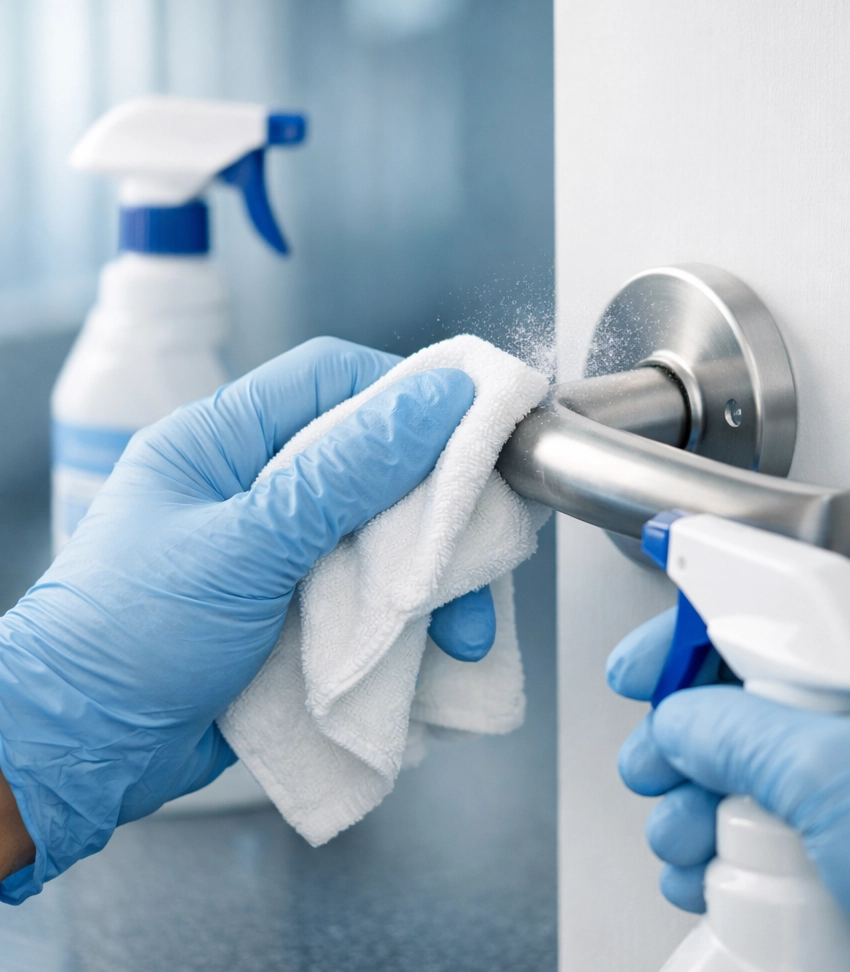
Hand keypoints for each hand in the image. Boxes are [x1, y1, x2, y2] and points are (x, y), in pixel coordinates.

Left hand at [0, 337, 492, 902]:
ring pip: (382, 537)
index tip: (475, 424)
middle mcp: (259, 486)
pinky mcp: (298, 610)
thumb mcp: (244, 546)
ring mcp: (281, 551)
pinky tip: (437, 652)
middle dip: (434, 507)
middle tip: (481, 544)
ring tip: (465, 631)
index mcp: (226, 440)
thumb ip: (341, 475)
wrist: (83, 754)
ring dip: (430, 580)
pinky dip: (409, 622)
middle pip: (373, 462)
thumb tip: (434, 399)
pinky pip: (371, 596)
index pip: (334, 380)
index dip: (409, 392)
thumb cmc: (132, 636)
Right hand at [607, 608, 849, 971]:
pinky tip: (703, 872)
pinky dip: (723, 853)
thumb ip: (736, 731)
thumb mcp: (835, 772)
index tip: (643, 668)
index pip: (776, 622)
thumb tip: (679, 723)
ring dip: (694, 806)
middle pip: (752, 704)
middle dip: (685, 742)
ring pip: (754, 775)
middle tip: (649, 763)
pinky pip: (772, 834)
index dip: (696, 638)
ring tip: (677, 834)